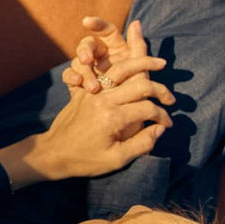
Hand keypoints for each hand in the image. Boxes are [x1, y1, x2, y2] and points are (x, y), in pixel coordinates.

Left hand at [0, 54, 174, 188]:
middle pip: (140, 84)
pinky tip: (132, 66)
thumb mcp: (117, 159)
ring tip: (160, 63)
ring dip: (143, 63)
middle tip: (171, 99)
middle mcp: (102, 100)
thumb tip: (160, 129)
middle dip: (160, 90)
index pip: (148, 109)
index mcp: (112, 118)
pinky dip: (120, 66)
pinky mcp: (83, 90)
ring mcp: (91, 92)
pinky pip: (103, 72)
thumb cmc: (85, 160)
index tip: (167, 125)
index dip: (163, 117)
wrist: (53, 152)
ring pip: (122, 69)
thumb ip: (143, 143)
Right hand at [61, 17, 145, 92]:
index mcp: (118, 51)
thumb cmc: (137, 100)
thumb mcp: (140, 73)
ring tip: (92, 87)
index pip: (107, 31)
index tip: (86, 22)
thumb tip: (136, 22)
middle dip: (85, 50)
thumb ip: (138, 48)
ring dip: (83, 70)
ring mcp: (90, 70)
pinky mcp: (79, 83)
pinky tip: (77, 84)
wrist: (124, 126)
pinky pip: (70, 74)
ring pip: (78, 60)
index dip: (97, 24)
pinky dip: (72, 77)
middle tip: (86, 60)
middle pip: (88, 44)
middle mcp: (102, 58)